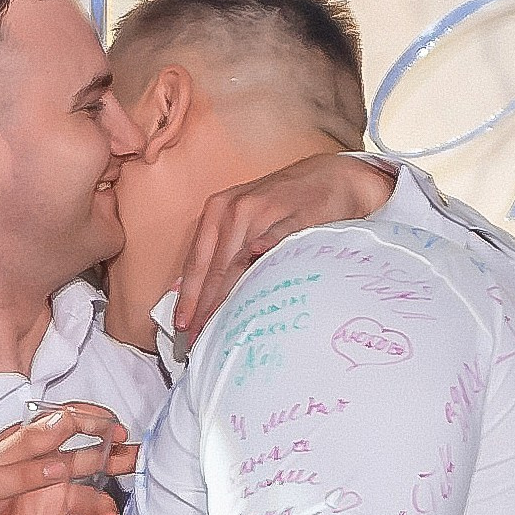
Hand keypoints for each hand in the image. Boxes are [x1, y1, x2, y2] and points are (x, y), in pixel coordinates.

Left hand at [0, 405, 135, 514]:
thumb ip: (29, 443)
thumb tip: (64, 420)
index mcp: (30, 449)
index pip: (67, 424)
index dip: (93, 420)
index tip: (114, 426)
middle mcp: (45, 473)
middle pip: (90, 459)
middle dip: (116, 459)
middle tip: (134, 462)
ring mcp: (50, 503)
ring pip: (91, 500)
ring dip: (105, 510)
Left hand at [174, 152, 396, 349]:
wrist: (331, 177)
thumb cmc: (284, 203)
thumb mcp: (244, 219)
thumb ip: (220, 250)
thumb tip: (189, 291)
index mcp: (219, 210)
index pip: (198, 261)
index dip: (189, 295)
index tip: (183, 325)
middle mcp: (237, 209)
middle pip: (217, 266)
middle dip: (206, 305)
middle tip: (200, 337)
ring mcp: (268, 211)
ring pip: (242, 261)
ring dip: (231, 297)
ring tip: (224, 328)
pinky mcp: (298, 216)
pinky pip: (278, 242)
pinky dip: (266, 259)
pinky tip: (258, 281)